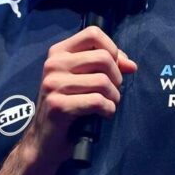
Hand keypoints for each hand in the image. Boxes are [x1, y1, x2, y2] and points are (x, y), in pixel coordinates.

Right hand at [19, 25, 136, 167]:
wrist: (44, 140)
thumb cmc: (68, 105)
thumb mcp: (84, 80)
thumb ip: (106, 66)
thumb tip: (131, 65)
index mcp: (59, 52)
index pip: (93, 34)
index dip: (112, 48)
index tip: (114, 67)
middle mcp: (53, 64)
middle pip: (103, 58)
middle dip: (117, 77)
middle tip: (113, 91)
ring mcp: (53, 84)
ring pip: (102, 81)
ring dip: (114, 96)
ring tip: (108, 104)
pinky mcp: (57, 105)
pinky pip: (97, 101)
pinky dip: (108, 109)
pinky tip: (104, 114)